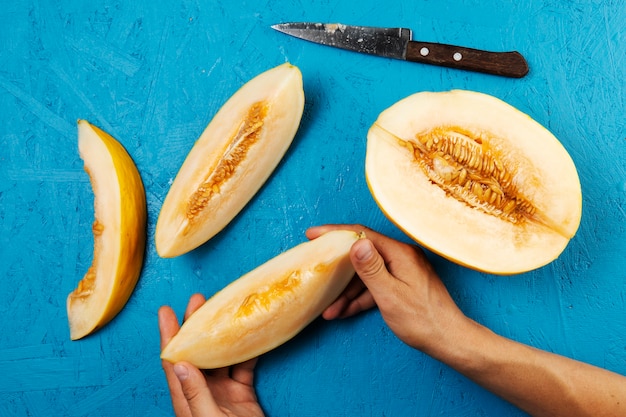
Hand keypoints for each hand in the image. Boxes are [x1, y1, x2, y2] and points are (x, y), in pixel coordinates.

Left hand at [159, 294, 264, 416]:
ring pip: (220, 356)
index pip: (173, 361)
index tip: (166, 311)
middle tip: (198, 300)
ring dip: (221, 334)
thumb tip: (180, 363)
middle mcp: (202, 392)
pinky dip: (248, 351)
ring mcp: (223, 393)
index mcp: (187, 399)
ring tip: (222, 309)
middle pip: (196, 352)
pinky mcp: (242, 395)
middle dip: (195, 326)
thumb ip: (196, 395)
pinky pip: (244, 367)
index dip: (169, 336)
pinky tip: (250, 335)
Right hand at [306, 224, 468, 354]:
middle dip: (338, 271)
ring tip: (329, 310)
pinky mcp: (403, 284)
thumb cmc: (422, 321)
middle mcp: (402, 257)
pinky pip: (376, 285)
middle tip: (316, 273)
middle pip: (362, 255)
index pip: (362, 234)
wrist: (450, 341)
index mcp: (400, 254)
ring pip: (367, 274)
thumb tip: (355, 243)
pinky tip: (344, 311)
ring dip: (347, 292)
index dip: (335, 233)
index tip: (312, 235)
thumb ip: (371, 269)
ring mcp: (403, 270)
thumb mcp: (389, 295)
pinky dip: (360, 298)